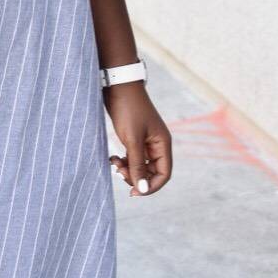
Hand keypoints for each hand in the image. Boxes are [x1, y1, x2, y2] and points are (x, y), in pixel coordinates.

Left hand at [105, 81, 172, 196]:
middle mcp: (157, 144)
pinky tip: (113, 158)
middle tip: (118, 172)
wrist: (118, 86)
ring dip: (128, 169)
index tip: (133, 192)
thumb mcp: (132, 140)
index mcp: (163, 144)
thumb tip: (142, 190)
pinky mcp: (134, 138)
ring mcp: (146, 141)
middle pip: (152, 172)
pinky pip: (132, 157)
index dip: (150, 187)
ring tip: (114, 163)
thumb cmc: (127, 110)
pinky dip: (123, 161)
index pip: (164, 174)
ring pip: (140, 166)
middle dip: (136, 177)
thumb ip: (137, 165)